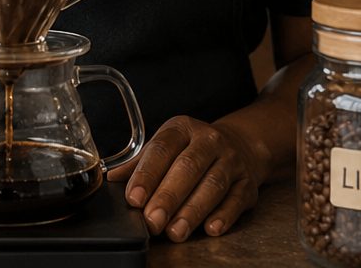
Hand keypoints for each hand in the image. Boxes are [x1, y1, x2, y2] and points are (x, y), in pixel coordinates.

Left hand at [108, 116, 264, 241]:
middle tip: (152, 220)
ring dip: (193, 211)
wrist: (240, 146)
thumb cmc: (192, 151)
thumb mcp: (166, 147)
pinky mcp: (248, 184)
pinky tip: (210, 228)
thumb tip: (112, 181)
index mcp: (182, 129)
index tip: (134, 198)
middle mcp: (209, 141)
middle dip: (168, 196)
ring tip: (175, 231)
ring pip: (213, 185)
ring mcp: (231, 161)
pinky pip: (236, 200)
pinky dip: (224, 215)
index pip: (162, 149)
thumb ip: (139, 164)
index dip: (146, 174)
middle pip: (188, 167)